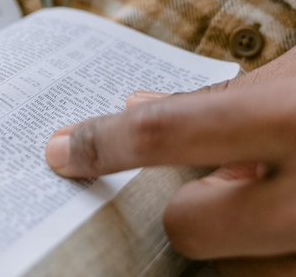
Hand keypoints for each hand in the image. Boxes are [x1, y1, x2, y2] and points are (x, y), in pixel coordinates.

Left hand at [45, 46, 295, 276]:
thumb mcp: (288, 79)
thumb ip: (212, 99)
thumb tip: (132, 108)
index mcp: (289, 120)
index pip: (165, 133)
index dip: (104, 143)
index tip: (62, 152)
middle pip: (189, 227)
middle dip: (184, 209)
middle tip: (215, 183)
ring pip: (233, 268)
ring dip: (238, 237)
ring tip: (272, 196)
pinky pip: (269, 275)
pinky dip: (266, 250)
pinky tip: (286, 217)